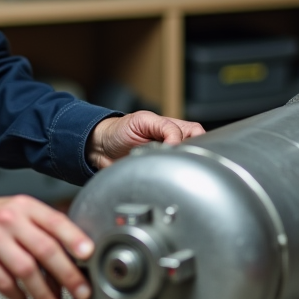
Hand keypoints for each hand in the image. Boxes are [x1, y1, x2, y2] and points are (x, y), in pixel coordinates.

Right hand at [0, 195, 93, 298]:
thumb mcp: (19, 212)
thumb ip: (44, 227)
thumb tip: (75, 255)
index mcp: (25, 207)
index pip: (55, 221)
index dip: (74, 238)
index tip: (89, 254)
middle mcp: (10, 220)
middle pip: (44, 249)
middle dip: (67, 274)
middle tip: (82, 292)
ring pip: (25, 270)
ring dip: (44, 294)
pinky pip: (4, 282)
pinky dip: (17, 295)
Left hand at [85, 110, 204, 169]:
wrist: (101, 148)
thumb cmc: (120, 130)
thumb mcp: (143, 120)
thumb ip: (165, 127)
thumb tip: (177, 142)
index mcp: (173, 128)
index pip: (198, 133)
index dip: (196, 141)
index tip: (179, 146)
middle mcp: (172, 145)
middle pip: (194, 152)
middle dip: (187, 156)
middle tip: (172, 157)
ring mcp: (165, 161)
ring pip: (183, 167)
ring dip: (174, 166)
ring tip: (160, 163)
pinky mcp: (157, 175)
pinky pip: (169, 179)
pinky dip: (164, 178)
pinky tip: (156, 173)